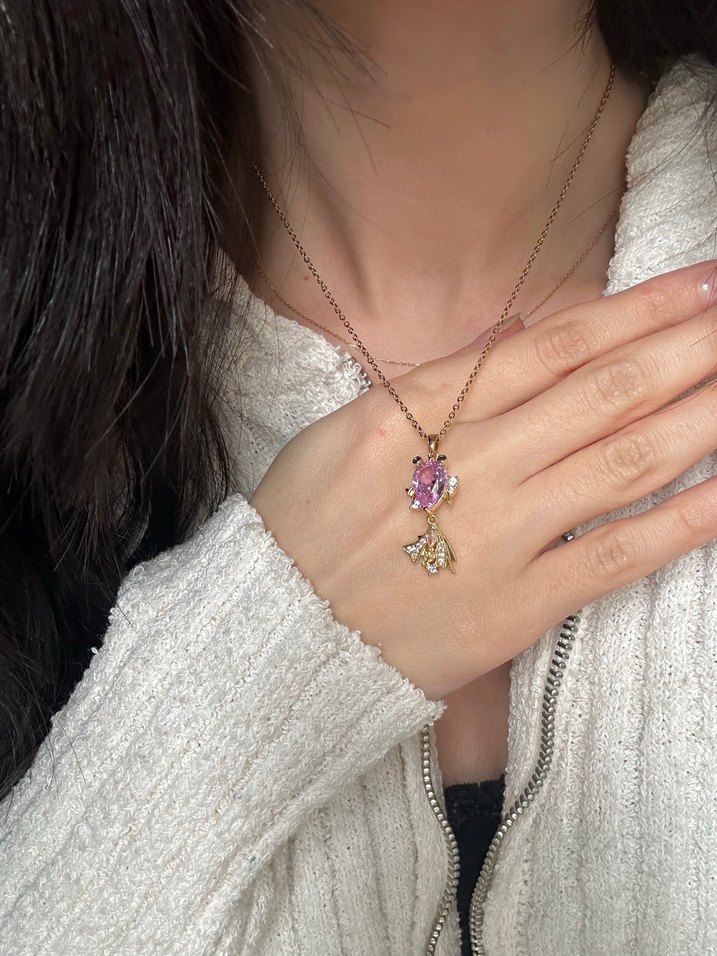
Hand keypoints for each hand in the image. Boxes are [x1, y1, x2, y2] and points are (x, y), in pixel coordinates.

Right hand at [249, 260, 716, 700]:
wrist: (275, 638)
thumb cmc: (301, 531)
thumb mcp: (344, 433)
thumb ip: (433, 384)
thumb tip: (514, 331)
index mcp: (413, 414)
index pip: (547, 348)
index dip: (632, 311)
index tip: (695, 286)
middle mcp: (465, 465)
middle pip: (601, 391)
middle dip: (687, 345)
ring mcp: (496, 537)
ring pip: (622, 461)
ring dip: (703, 414)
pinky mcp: (516, 608)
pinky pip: (615, 556)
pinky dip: (682, 520)